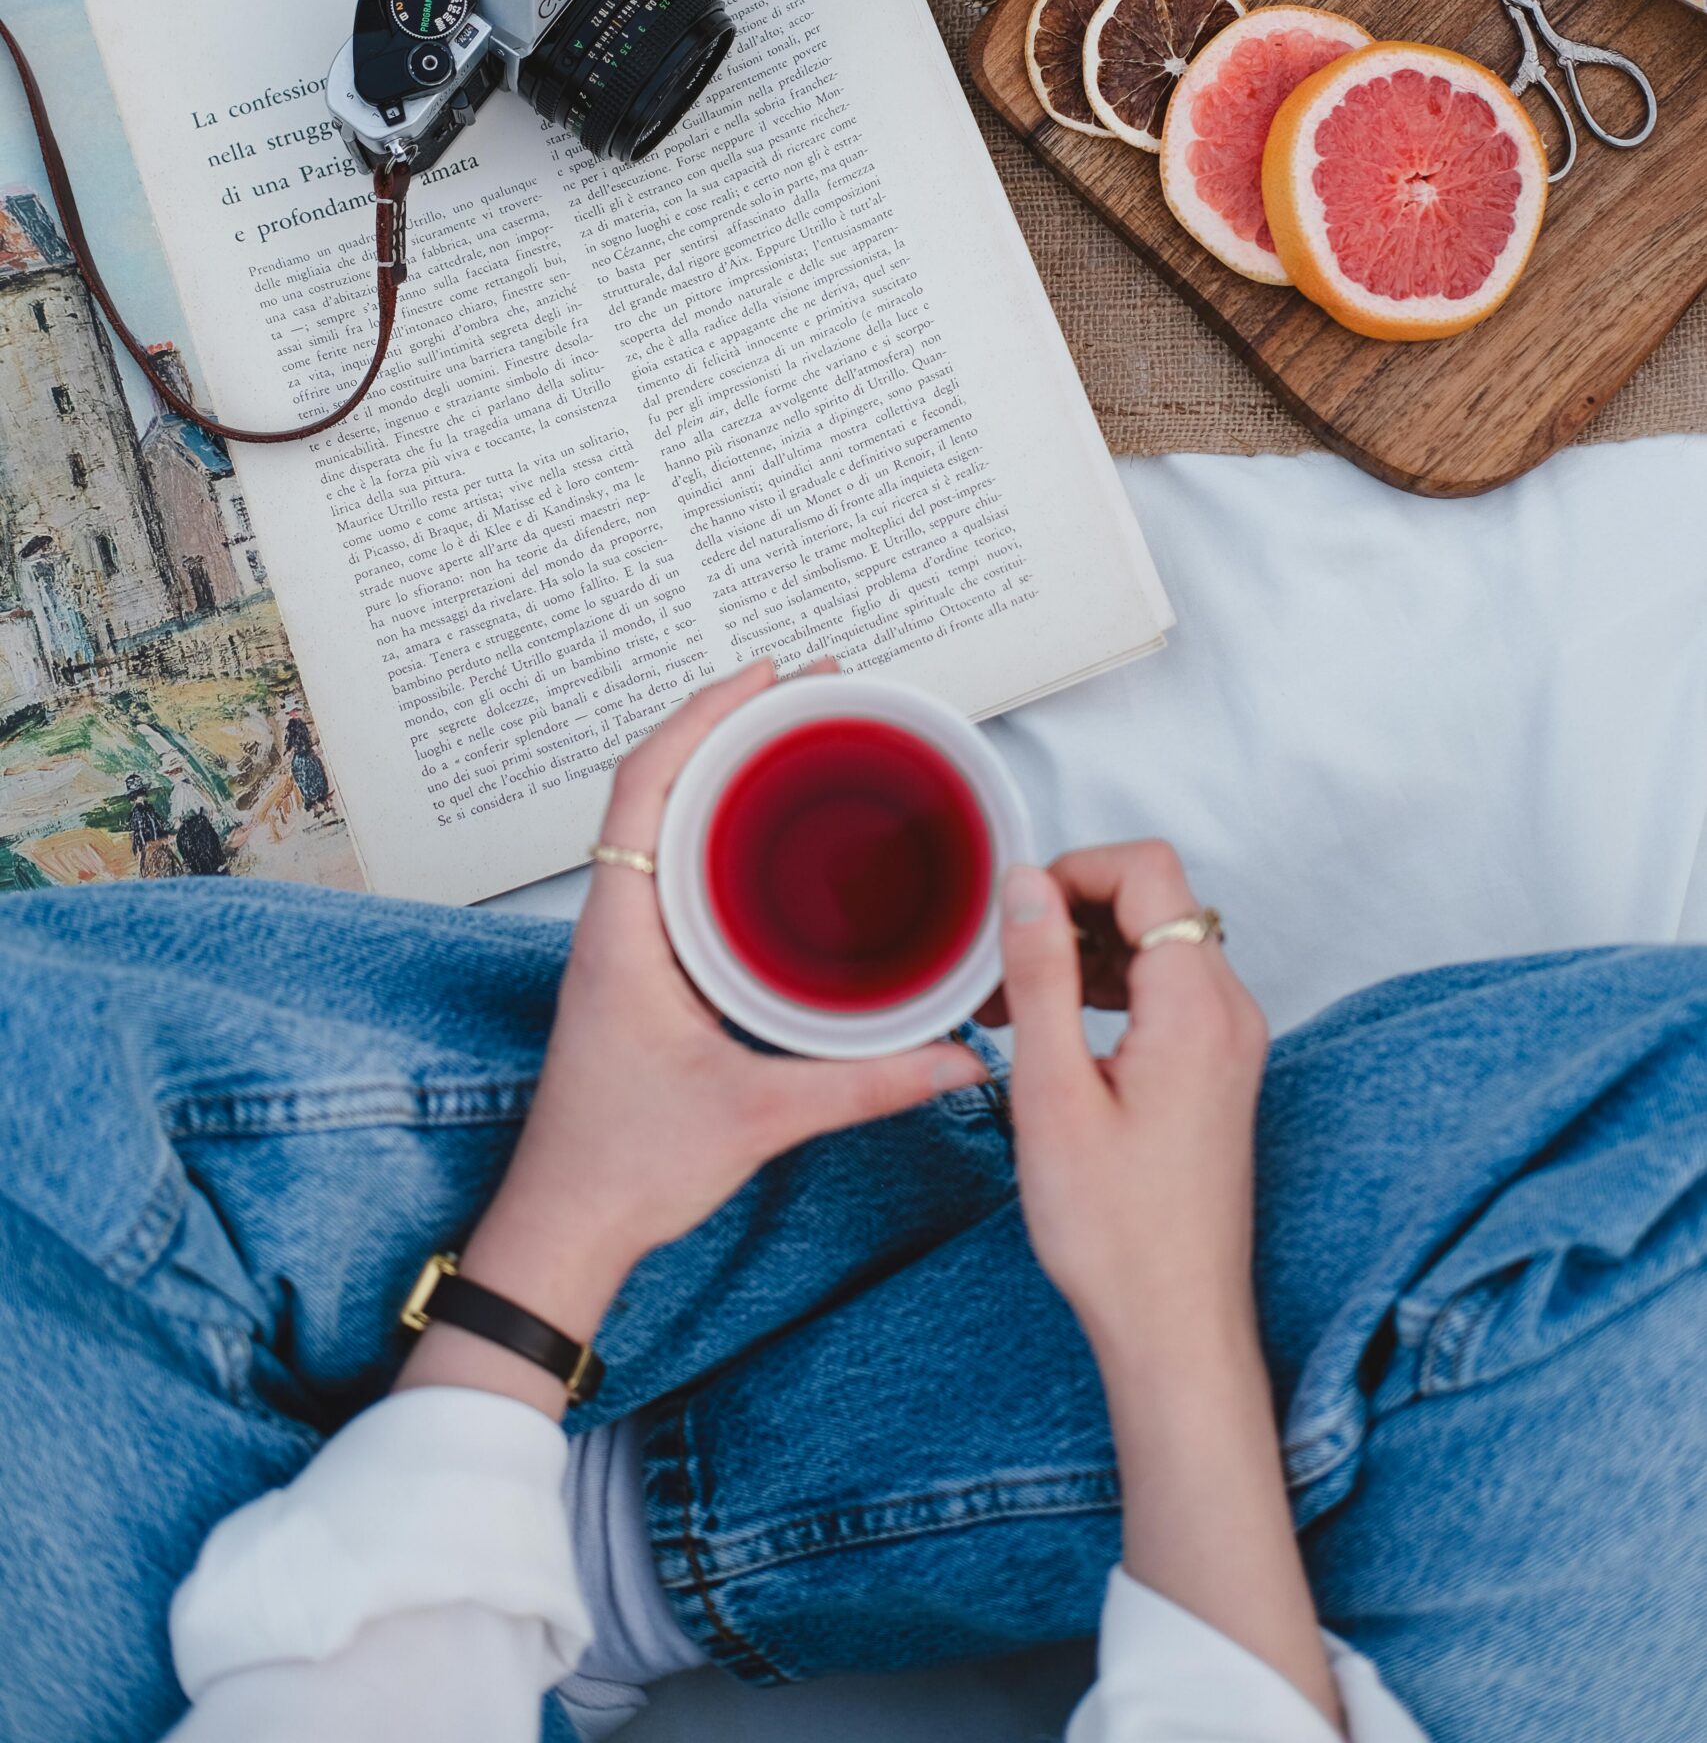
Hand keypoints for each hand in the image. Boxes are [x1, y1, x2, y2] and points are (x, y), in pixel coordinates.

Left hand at [410, 660, 984, 1405]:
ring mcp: (626, 945)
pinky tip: (775, 840)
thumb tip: (957, 1058)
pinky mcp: (643, 971)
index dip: (700, 716)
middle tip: (807, 691)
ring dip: (723, 772)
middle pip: (658, 786)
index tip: (762, 677)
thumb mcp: (758, 1119)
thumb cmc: (623, 1169)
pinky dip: (723, 832)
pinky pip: (679, 871)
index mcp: (624, 933)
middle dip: (730, 725)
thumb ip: (865, 1086)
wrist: (563, 1227)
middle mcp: (616, 923)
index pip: (642, 787)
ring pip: (665, 825)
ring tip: (796, 739)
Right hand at [999, 842, 1266, 1370]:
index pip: (1150, 870)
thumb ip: (1040, 975)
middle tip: (1003, 967)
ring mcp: (1230, 1041)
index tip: (1016, 918)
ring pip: (1159, 942)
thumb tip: (1026, 885)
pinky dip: (1109, 986)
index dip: (1074, 871)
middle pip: (1157, 899)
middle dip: (1072, 910)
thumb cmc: (1114, 1230)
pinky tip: (1056, 1032)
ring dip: (1085, 949)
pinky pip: (1166, 988)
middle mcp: (1229, 1012)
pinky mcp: (1217, 1068)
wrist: (1173, 1323)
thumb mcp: (1051, 1092)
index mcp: (1196, 1008)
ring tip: (1016, 1004)